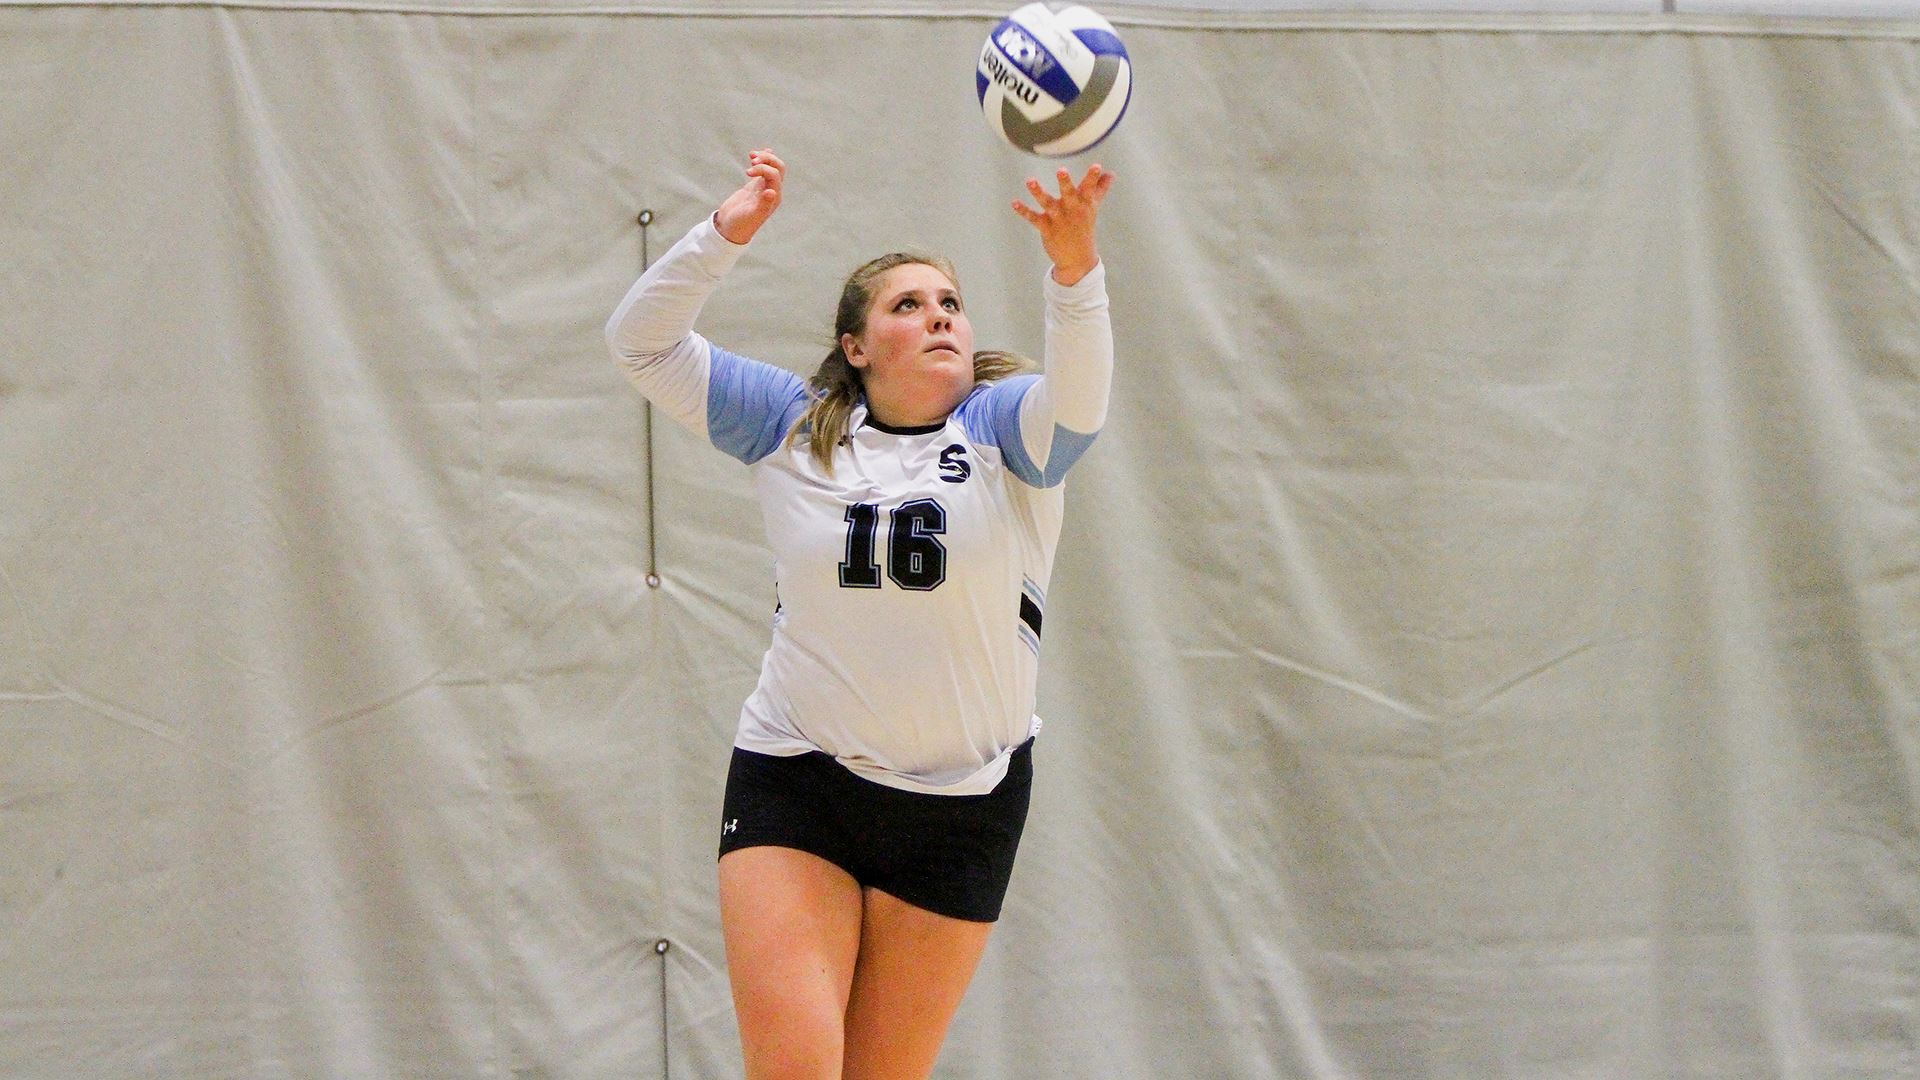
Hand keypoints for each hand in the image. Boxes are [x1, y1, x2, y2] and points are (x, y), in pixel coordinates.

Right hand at [713, 149, 784, 244]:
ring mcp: (762, 188)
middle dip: (767, 160)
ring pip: (771, 167)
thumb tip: (771, 191)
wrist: (730, 229)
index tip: (747, 172)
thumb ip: (763, 204)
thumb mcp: (751, 215)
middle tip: (751, 159)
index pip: (775, 175)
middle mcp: (772, 192)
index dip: (762, 168)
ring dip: (764, 158)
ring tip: (751, 155)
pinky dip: (761, 161)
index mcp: (774, 198)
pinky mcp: (754, 187)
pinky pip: (762, 171)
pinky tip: (754, 155)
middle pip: (778, 168)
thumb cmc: (741, 225)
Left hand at [1011, 164, 1114, 285]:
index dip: (1093, 177)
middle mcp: (1072, 210)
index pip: (1090, 188)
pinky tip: (1014, 202)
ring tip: (1030, 181)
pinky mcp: (1046, 228)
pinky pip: (1033, 218)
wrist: (1078, 259)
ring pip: (1048, 204)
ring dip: (1038, 192)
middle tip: (1061, 170)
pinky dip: (1023, 211)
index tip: (1097, 166)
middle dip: (1065, 183)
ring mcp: (1058, 219)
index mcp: (1084, 204)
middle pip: (1069, 194)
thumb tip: (1110, 173)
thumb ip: (1100, 189)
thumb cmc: (1084, 228)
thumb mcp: (1092, 208)